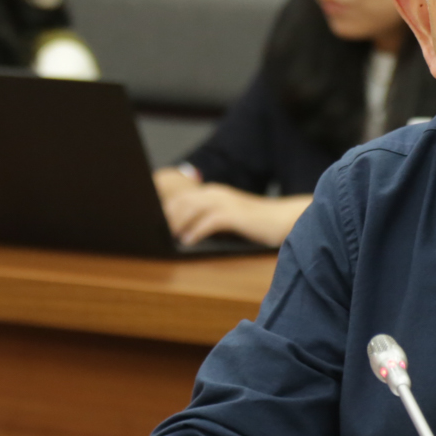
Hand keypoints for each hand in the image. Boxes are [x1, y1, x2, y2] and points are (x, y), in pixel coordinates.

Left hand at [159, 177, 308, 246]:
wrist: (284, 219)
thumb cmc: (255, 223)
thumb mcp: (228, 217)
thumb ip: (207, 219)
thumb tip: (183, 232)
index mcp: (212, 192)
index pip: (180, 197)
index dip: (164, 210)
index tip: (151, 224)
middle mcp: (216, 193)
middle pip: (180, 201)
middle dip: (165, 218)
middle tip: (154, 234)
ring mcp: (226, 203)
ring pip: (191, 209)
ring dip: (176, 224)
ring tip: (167, 239)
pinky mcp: (235, 215)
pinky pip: (209, 221)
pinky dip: (195, 231)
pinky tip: (188, 242)